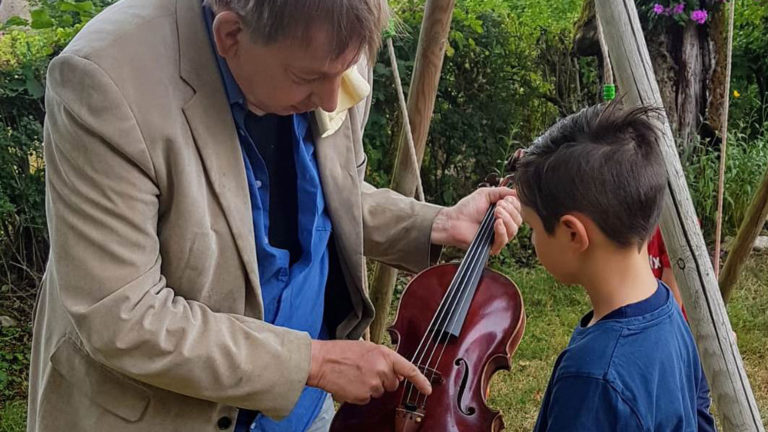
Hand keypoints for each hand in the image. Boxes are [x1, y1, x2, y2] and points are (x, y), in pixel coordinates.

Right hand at [307, 340, 431, 404]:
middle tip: (366, 371)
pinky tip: (350, 383)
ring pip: (379, 392)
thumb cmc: (340, 352)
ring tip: (354, 375)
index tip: (427, 389)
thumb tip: (395, 374)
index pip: (409, 369)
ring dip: (370, 386)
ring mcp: (373, 384)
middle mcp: (382, 370)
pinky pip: (367, 399)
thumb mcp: (367, 348)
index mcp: (384, 355)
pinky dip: (360, 394)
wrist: (321, 361)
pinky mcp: (363, 396)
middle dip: (383, 380)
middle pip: (392, 384)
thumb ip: (383, 360)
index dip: (420, 381)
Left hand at [431, 187, 521, 254]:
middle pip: (518, 220)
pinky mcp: (492, 246)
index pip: (518, 211)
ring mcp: (498, 236)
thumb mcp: (485, 194)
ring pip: (513, 230)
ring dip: (507, 219)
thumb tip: (516, 192)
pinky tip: (496, 223)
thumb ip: (501, 191)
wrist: (454, 220)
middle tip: (498, 206)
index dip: (515, 204)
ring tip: (496, 212)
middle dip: (510, 211)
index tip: (505, 199)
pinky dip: (502, 230)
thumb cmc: (467, 208)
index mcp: (503, 213)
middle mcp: (503, 225)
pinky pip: (504, 240)